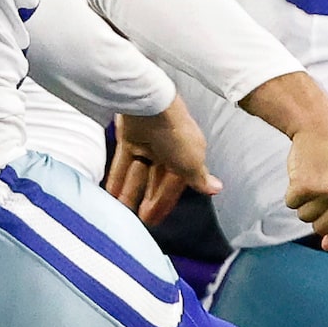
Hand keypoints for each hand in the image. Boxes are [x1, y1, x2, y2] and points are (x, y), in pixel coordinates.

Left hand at [104, 100, 217, 225]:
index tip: (155, 220)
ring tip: (120, 211)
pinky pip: (123, 163)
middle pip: (156, 180)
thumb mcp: (192, 162)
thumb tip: (216, 189)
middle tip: (138, 220)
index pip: (176, 184)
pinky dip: (118, 178)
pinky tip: (111, 194)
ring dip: (130, 193)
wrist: (150, 106)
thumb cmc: (176, 135)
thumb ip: (199, 178)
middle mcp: (169, 150)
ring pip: (138, 174)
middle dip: (148, 200)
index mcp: (188, 155)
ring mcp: (148, 144)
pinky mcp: (129, 137)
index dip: (166, 203)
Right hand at [237, 74, 327, 247]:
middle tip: (322, 186)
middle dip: (317, 212)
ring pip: (305, 217)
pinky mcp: (306, 185)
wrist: (321, 125)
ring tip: (315, 176)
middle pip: (323, 228)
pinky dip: (292, 190)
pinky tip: (303, 172)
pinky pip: (291, 204)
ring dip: (305, 201)